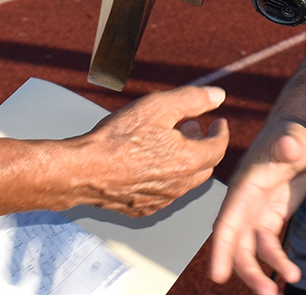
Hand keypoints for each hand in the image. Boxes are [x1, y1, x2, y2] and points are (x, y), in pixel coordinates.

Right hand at [71, 85, 228, 215]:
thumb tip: (218, 95)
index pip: (218, 148)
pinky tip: (149, 163)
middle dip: (203, 146)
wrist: (84, 170)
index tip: (218, 123)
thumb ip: (192, 99)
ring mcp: (161, 201)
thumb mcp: (158, 106)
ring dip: (184, 162)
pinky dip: (165, 178)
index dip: (221, 133)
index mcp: (188, 161)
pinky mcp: (142, 208)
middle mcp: (179, 186)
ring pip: (185, 182)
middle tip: (191, 128)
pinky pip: (164, 194)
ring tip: (168, 142)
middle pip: (205, 167)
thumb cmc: (119, 137)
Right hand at [210, 121, 305, 293]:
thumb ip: (290, 144)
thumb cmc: (292, 135)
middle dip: (248, 271)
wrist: (298, 139)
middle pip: (238, 244)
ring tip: (279, 290)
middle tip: (266, 293)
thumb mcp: (293, 138)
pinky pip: (270, 247)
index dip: (220, 249)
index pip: (227, 222)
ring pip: (253, 251)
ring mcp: (257, 214)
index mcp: (243, 188)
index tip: (217, 275)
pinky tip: (290, 275)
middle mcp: (245, 205)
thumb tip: (289, 144)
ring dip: (264, 272)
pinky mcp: (271, 220)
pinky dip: (277, 263)